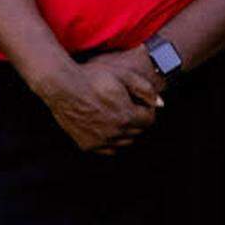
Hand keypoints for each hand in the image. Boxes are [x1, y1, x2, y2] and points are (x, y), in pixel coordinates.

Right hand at [36, 53, 162, 152]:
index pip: (149, 119)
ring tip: (118, 115)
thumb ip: (146, 89)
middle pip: (138, 131)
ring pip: (125, 142)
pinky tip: (107, 126)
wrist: (63, 86)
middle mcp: (115, 133)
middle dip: (138, 119)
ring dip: (126, 131)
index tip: (140, 102)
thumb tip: (161, 104)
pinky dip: (112, 140)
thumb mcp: (124, 75)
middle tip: (128, 106)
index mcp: (126, 116)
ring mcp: (100, 141)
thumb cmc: (94, 77)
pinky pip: (108, 149)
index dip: (147, 109)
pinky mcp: (87, 145)